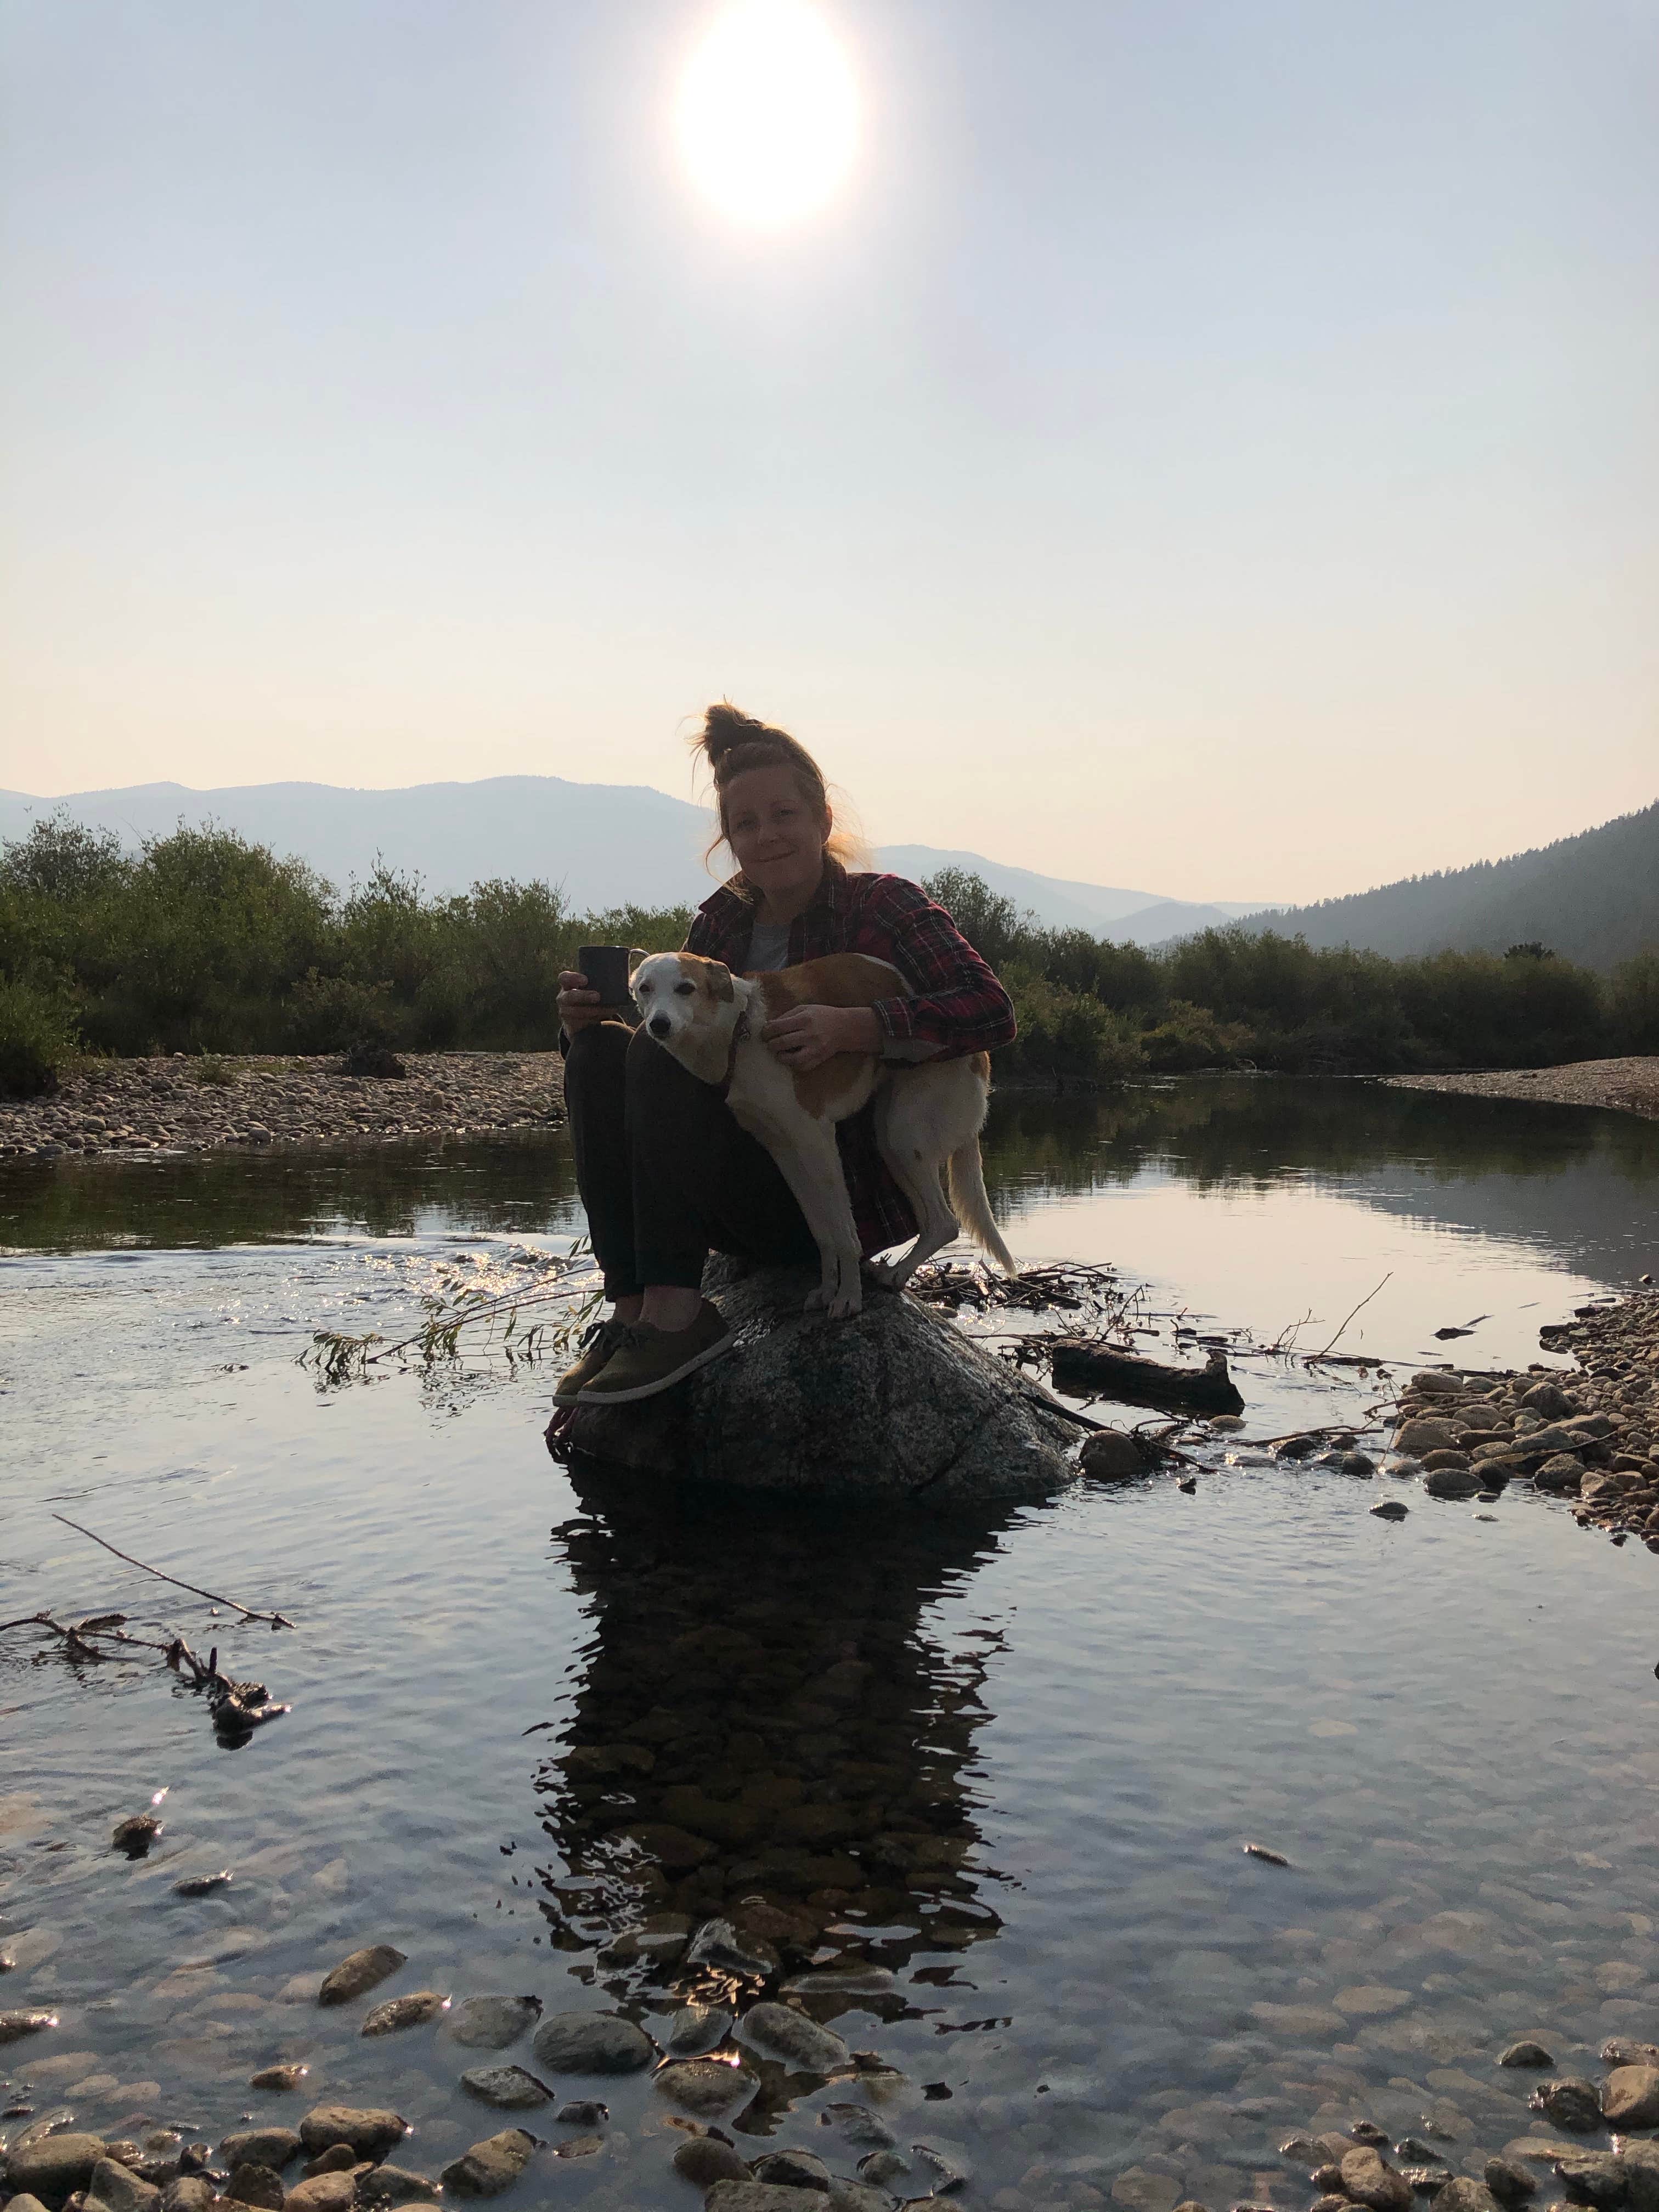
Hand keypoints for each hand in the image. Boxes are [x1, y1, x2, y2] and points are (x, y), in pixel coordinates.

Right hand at [557, 969, 607, 1034]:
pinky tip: (606, 1017)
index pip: (564, 978)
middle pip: (569, 997)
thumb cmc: (590, 996)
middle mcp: (563, 998)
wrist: (582, 1018)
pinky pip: (582, 1023)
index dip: (573, 978)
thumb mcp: (591, 987)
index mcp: (567, 985)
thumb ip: (600, 982)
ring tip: (610, 1008)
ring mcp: (565, 1013)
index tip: (586, 980)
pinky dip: (595, 1020)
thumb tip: (624, 976)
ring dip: (595, 1010)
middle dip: (583, 996)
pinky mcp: (571, 1026)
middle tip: (597, 996)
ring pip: (577, 1012)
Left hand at [762, 1003, 880, 1071]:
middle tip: (769, 1043)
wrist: (845, 1027)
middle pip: (781, 1043)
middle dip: (771, 1044)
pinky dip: (793, 1064)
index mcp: (804, 1019)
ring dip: (780, 1056)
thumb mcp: (805, 1008)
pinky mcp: (819, 1059)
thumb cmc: (822, 1015)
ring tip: (779, 1052)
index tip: (764, 1034)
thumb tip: (769, 1026)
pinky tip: (791, 1058)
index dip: (766, 1031)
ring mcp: (815, 1049)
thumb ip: (787, 1015)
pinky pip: (801, 1066)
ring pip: (790, 1059)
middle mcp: (809, 1034)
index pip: (777, 1027)